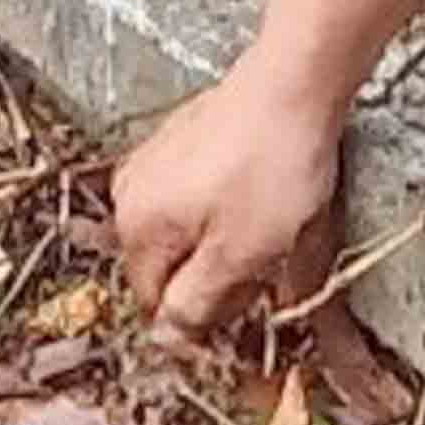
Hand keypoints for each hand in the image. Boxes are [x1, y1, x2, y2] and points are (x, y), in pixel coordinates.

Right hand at [111, 61, 352, 339]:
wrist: (293, 85)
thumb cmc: (271, 164)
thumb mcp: (240, 255)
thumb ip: (196, 303)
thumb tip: (165, 338)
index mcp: (137, 226)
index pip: (156, 305)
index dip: (203, 320)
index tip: (245, 318)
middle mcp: (132, 194)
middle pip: (170, 268)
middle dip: (217, 279)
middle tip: (267, 272)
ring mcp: (153, 164)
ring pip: (187, 234)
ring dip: (227, 246)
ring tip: (274, 231)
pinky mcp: (181, 143)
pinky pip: (198, 199)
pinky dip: (229, 211)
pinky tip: (266, 199)